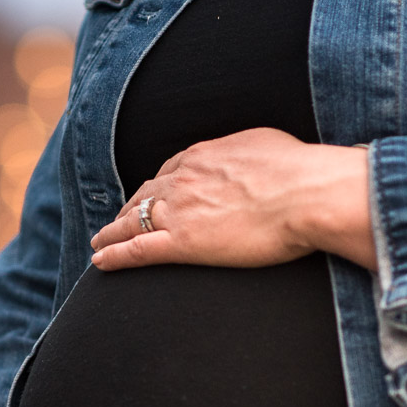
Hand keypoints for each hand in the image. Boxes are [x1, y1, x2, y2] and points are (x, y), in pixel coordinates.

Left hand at [89, 128, 375, 271]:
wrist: (308, 193)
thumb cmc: (300, 170)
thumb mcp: (267, 145)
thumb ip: (248, 154)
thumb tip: (253, 159)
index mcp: (202, 156)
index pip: (167, 172)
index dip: (155, 187)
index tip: (149, 197)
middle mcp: (183, 179)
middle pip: (144, 195)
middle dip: (128, 208)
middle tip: (117, 221)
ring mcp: (179, 211)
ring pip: (132, 221)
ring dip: (111, 232)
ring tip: (100, 242)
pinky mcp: (183, 243)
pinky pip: (137, 250)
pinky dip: (114, 255)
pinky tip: (99, 261)